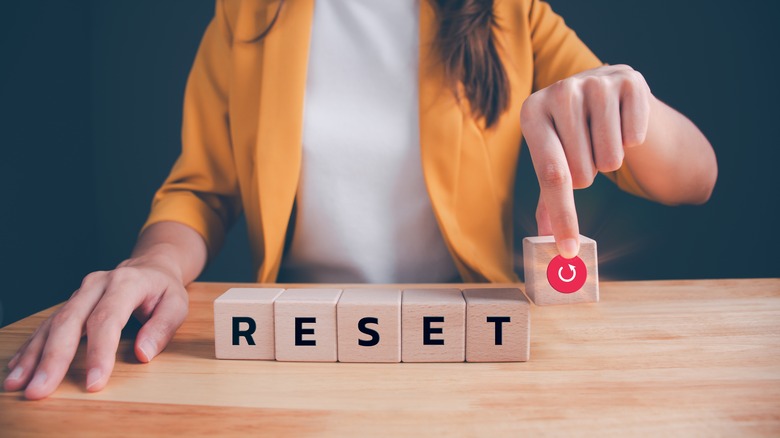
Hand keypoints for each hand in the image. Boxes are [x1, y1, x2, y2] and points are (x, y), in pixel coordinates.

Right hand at [3, 256, 188, 399]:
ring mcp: (80, 294)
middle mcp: (97, 285)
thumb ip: (162, 327)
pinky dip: (32, 347)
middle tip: (41, 389)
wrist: (150, 267)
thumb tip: (143, 353)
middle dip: (54, 359)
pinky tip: (19, 367)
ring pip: (53, 324)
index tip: (94, 382)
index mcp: (126, 283)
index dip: (99, 352)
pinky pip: (47, 326)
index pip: (108, 319)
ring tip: (20, 383)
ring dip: (34, 356)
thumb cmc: (163, 289)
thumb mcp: (177, 304)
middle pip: (70, 322)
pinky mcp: (71, 304)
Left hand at [520, 64, 651, 256]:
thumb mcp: (556, 161)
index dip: (563, 216)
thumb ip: (549, 201)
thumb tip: (544, 241)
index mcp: (532, 112)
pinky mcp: (630, 80)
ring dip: (610, 159)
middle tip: (587, 153)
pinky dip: (632, 140)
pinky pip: (634, 138)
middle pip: (582, 172)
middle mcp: (560, 90)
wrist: (613, 96)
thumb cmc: (577, 137)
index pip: (550, 175)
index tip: (569, 250)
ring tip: (603, 138)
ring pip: (610, 159)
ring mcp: (595, 81)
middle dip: (589, 175)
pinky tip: (623, 122)